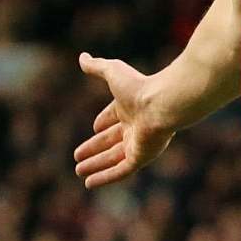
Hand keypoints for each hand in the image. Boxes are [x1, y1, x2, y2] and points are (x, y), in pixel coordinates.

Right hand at [73, 53, 175, 187]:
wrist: (163, 103)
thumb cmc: (140, 86)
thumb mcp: (112, 72)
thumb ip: (97, 66)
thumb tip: (82, 57)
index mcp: (130, 108)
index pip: (114, 118)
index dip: (104, 123)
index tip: (95, 128)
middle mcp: (135, 127)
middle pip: (112, 141)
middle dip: (95, 149)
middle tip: (77, 157)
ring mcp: (139, 143)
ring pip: (114, 158)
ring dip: (96, 165)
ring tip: (78, 172)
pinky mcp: (141, 157)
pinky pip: (121, 171)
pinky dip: (105, 178)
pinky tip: (89, 183)